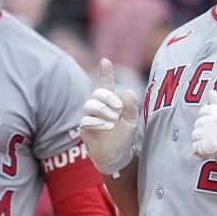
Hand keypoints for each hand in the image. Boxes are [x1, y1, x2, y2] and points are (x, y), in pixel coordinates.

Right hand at [80, 58, 137, 174]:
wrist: (117, 155)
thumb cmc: (124, 136)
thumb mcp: (132, 121)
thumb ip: (131, 107)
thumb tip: (127, 92)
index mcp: (111, 102)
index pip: (107, 84)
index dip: (105, 72)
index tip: (105, 60)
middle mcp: (98, 107)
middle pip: (97, 93)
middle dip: (108, 98)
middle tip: (119, 108)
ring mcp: (90, 117)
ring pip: (90, 105)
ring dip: (104, 111)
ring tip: (114, 120)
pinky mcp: (84, 128)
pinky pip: (87, 120)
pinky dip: (99, 123)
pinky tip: (108, 127)